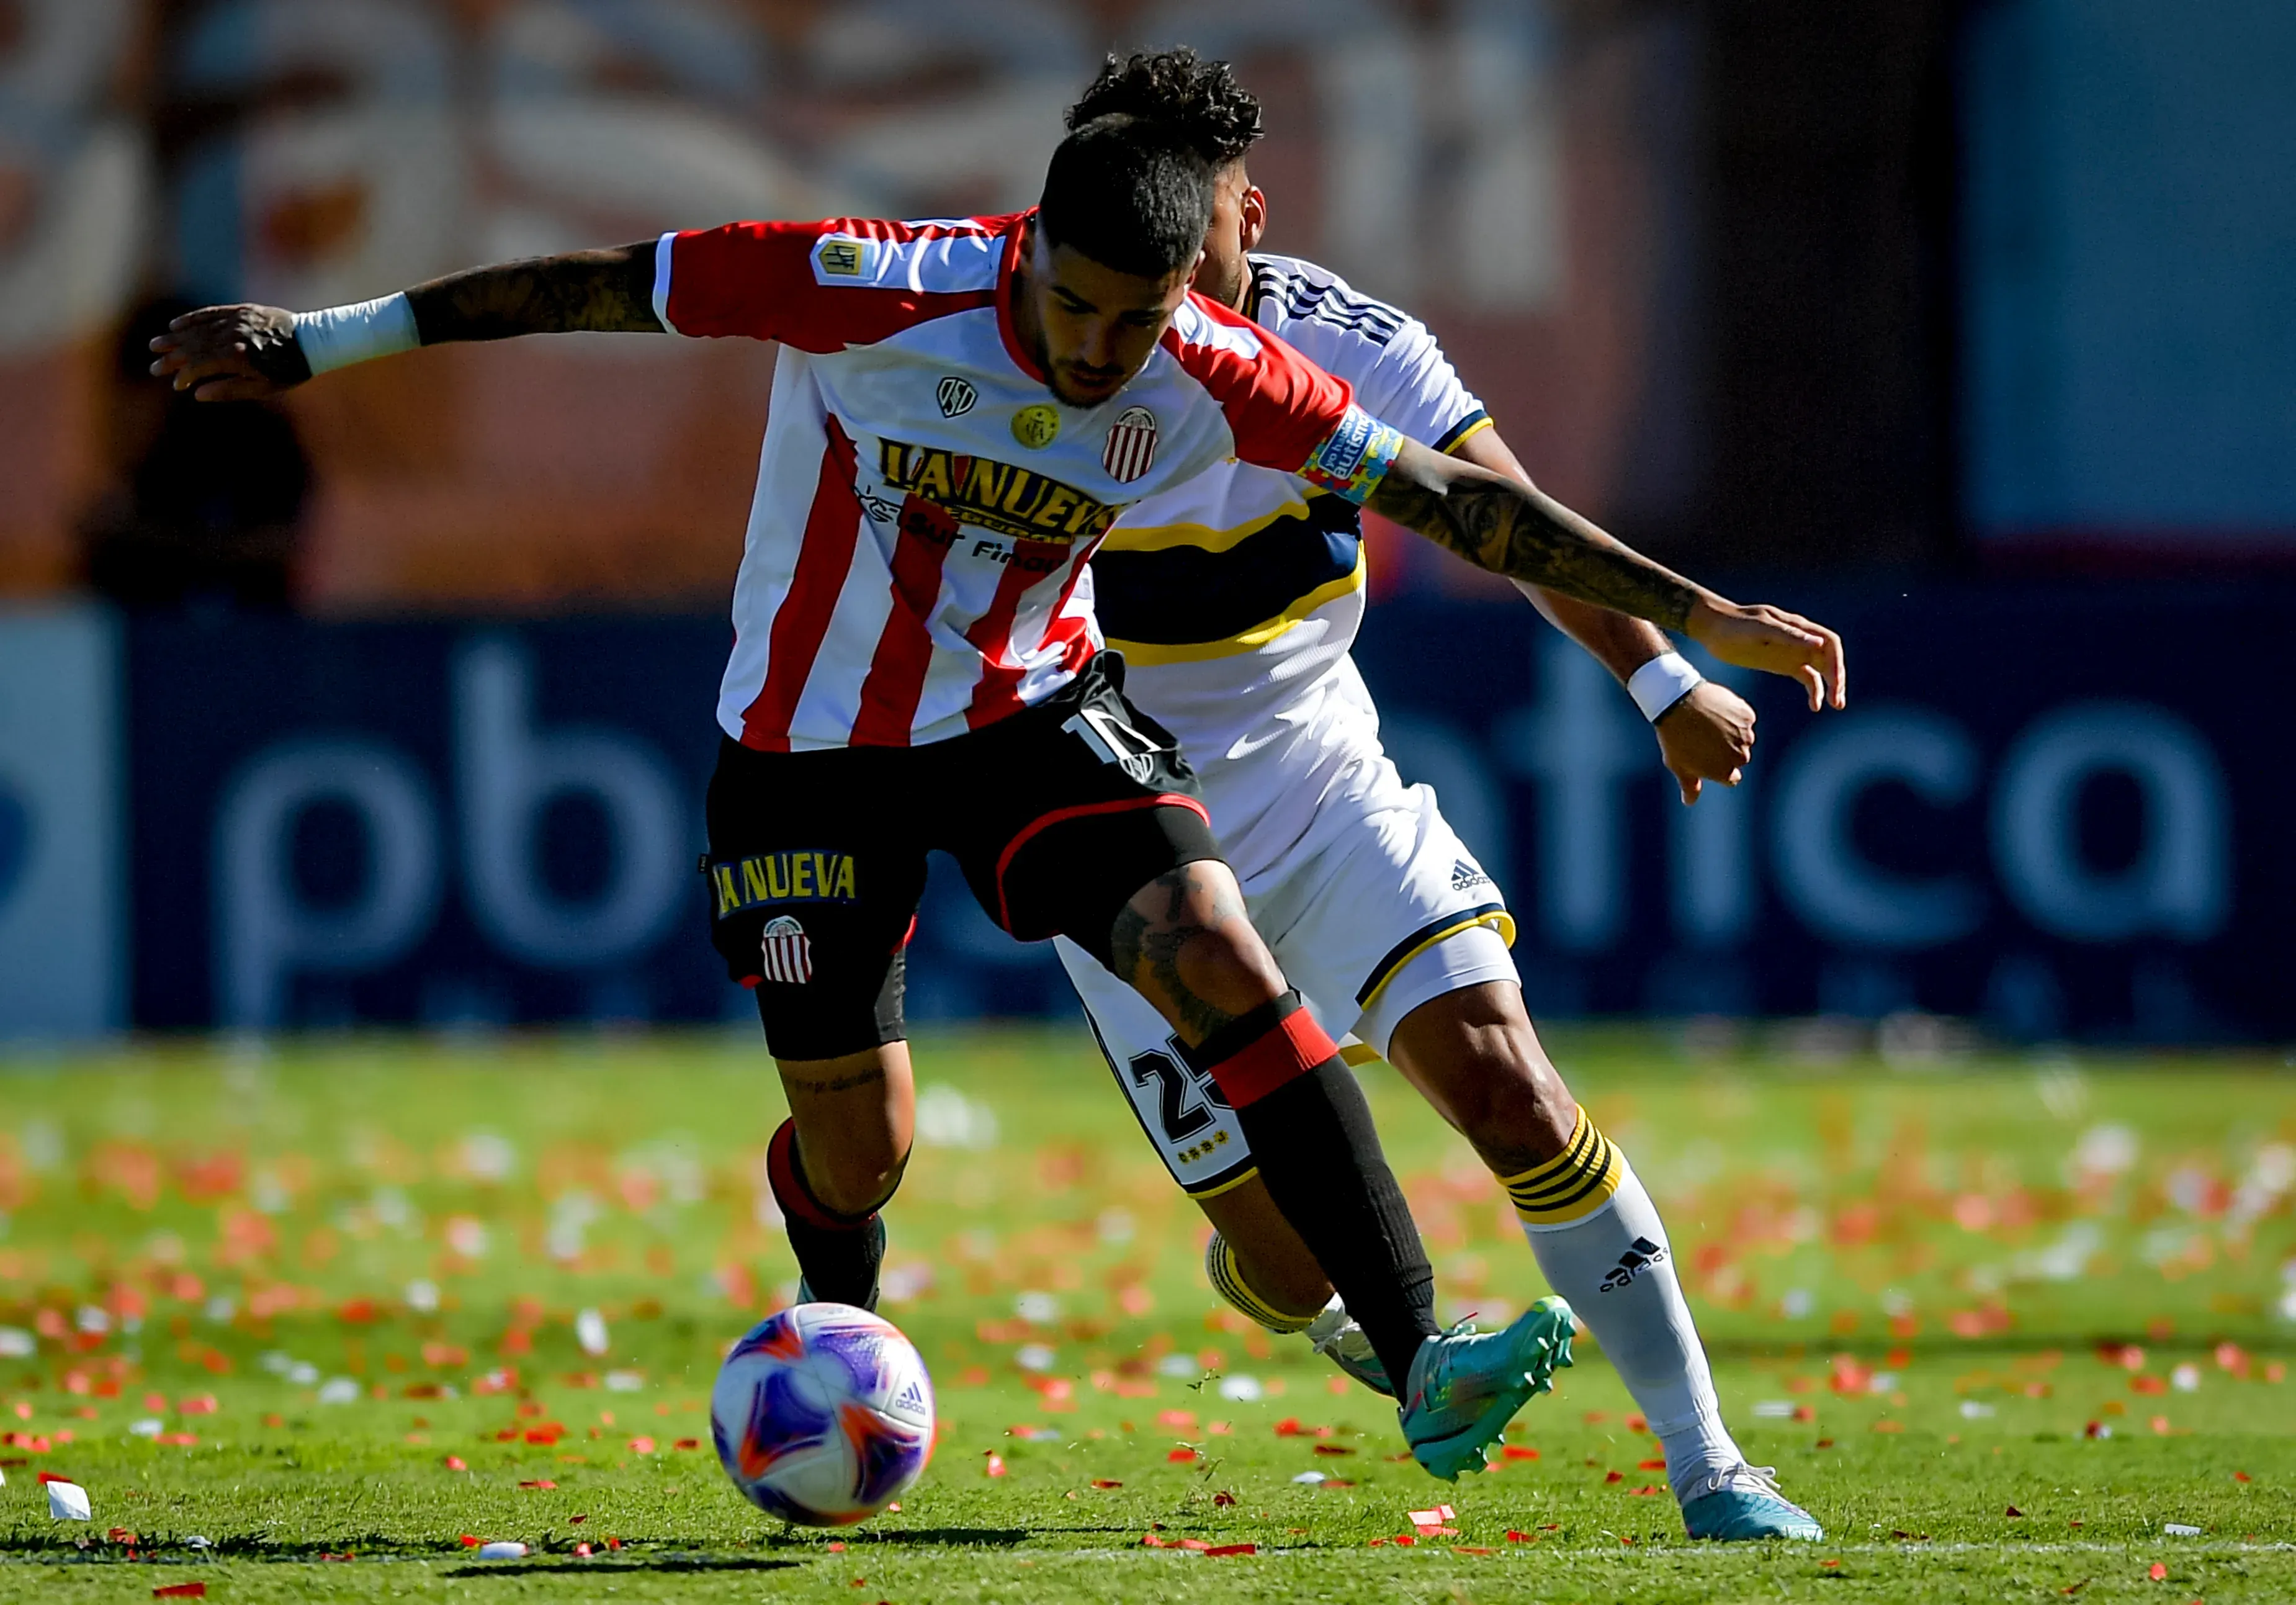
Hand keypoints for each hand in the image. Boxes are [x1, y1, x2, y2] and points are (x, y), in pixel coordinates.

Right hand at [147, 304, 310, 401]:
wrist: (313, 342)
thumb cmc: (289, 371)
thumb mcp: (262, 388)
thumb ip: (229, 390)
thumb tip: (197, 394)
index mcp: (238, 357)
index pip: (200, 366)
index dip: (184, 375)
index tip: (176, 384)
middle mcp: (233, 336)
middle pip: (194, 346)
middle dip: (172, 358)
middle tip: (154, 367)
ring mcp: (236, 321)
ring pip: (198, 329)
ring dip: (175, 338)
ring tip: (156, 346)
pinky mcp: (241, 310)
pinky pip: (210, 313)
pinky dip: (192, 319)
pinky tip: (176, 325)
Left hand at [1654, 680, 1754, 804]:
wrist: (1678, 702)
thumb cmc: (1675, 737)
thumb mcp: (1678, 765)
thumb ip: (1689, 785)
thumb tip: (1689, 802)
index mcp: (1724, 772)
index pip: (1731, 777)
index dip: (1718, 767)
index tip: (1706, 755)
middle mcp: (1740, 756)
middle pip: (1740, 757)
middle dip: (1727, 750)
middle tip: (1705, 737)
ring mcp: (1745, 735)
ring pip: (1744, 738)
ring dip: (1732, 732)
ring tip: (1709, 723)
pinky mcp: (1747, 715)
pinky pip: (1744, 719)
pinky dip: (1734, 716)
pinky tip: (1717, 711)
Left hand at [1683, 596, 1845, 711]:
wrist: (1712, 627)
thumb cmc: (1735, 625)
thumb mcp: (1760, 630)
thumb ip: (1789, 636)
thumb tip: (1819, 644)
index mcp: (1797, 627)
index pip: (1829, 642)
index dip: (1836, 662)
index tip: (1834, 682)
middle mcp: (1800, 639)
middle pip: (1829, 658)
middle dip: (1837, 678)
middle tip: (1838, 701)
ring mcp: (1792, 652)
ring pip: (1820, 670)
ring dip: (1830, 686)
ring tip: (1834, 706)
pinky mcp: (1783, 664)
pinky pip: (1806, 678)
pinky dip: (1813, 691)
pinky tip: (1815, 706)